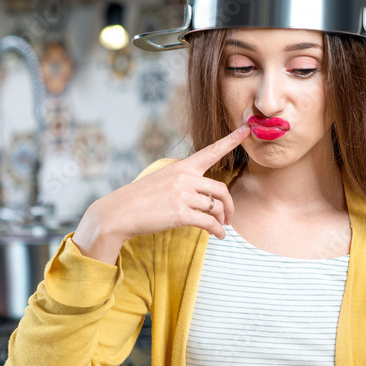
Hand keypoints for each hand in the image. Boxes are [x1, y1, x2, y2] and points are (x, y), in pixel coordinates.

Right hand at [73, 125, 250, 262]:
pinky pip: (209, 223)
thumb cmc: (140, 198)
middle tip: (229, 218)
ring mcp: (182, 196)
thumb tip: (201, 192)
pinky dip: (217, 231)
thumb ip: (183, 180)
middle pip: (221, 189)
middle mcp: (184, 178)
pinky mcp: (180, 214)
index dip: (230, 140)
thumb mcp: (161, 179)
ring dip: (223, 220)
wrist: (120, 212)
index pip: (211, 151)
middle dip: (230, 205)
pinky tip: (218, 236)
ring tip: (221, 228)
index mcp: (182, 167)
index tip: (245, 129)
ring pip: (216, 207)